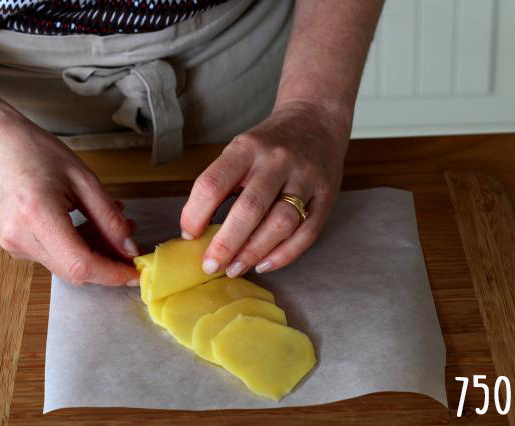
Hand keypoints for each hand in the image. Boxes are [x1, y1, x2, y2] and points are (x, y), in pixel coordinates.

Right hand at [0, 109, 139, 285]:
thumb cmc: (34, 151)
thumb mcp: (83, 178)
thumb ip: (109, 217)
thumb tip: (129, 248)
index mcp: (37, 216)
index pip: (81, 264)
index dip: (112, 273)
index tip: (136, 271)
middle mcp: (21, 237)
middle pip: (74, 271)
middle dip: (108, 263)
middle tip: (131, 242)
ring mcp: (14, 244)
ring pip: (66, 265)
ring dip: (96, 251)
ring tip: (116, 224)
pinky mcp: (15, 244)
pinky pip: (54, 255)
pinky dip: (78, 245)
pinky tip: (91, 224)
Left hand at [180, 101, 348, 276]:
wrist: (317, 121)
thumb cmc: (269, 144)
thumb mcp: (240, 150)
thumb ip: (221, 184)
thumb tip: (197, 230)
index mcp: (247, 147)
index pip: (214, 183)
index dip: (196, 214)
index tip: (189, 234)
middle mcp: (277, 161)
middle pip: (249, 208)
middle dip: (226, 243)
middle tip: (211, 265)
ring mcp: (305, 178)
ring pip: (281, 223)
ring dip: (254, 252)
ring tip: (235, 269)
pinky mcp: (326, 196)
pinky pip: (306, 233)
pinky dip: (284, 254)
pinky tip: (264, 264)